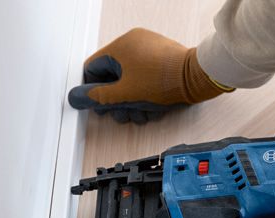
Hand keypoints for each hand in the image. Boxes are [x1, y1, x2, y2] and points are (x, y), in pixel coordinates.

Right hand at [68, 28, 231, 123]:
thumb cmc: (164, 81)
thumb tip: (77, 98)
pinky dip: (145, 94)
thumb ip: (98, 97)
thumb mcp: (125, 94)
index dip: (93, 92)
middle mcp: (133, 43)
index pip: (93, 69)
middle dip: (116, 101)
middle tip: (122, 116)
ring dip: (131, 102)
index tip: (100, 108)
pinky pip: (145, 77)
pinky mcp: (163, 59)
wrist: (197, 78)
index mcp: (119, 46)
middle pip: (113, 76)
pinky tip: (151, 109)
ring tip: (139, 116)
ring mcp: (149, 50)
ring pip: (130, 79)